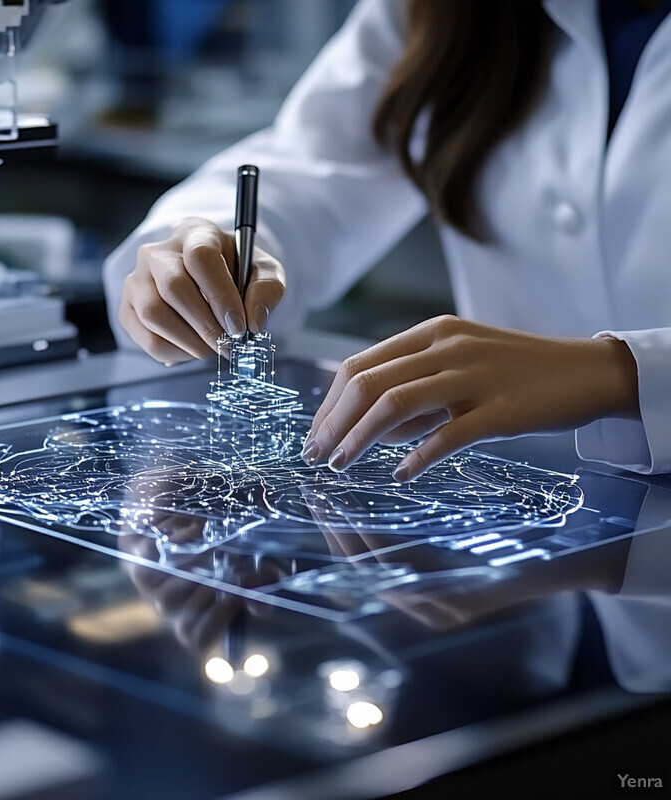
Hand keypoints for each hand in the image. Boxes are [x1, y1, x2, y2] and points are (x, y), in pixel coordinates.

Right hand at [118, 217, 285, 362]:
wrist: (208, 282)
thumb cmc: (236, 274)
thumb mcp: (263, 273)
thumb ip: (267, 290)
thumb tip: (253, 321)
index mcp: (195, 234)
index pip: (200, 257)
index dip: (220, 295)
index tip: (239, 326)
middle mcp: (158, 253)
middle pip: (174, 287)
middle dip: (206, 326)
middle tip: (229, 345)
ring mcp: (137, 280)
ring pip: (154, 314)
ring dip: (190, 342)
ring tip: (213, 348)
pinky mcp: (128, 309)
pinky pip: (147, 338)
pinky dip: (175, 352)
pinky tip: (193, 349)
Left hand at [302, 315, 638, 480]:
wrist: (586, 371)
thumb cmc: (516, 372)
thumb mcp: (457, 367)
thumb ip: (413, 392)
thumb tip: (369, 432)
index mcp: (431, 334)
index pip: (359, 366)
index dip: (328, 403)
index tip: (316, 434)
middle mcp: (446, 348)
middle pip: (368, 384)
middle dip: (333, 424)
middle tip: (316, 456)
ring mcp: (473, 376)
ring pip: (396, 404)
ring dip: (359, 439)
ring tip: (341, 466)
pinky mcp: (500, 409)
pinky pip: (448, 434)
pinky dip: (418, 456)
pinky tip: (402, 474)